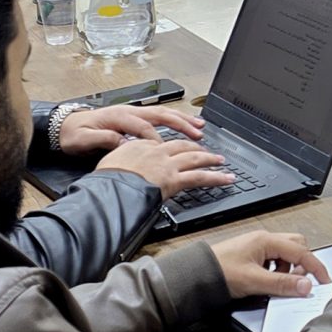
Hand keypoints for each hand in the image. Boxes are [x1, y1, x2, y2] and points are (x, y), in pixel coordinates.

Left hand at [57, 102, 204, 153]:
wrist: (65, 126)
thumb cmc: (74, 134)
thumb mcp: (84, 139)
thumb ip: (103, 140)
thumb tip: (123, 142)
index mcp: (118, 116)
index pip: (143, 127)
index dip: (155, 140)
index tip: (164, 152)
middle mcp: (129, 111)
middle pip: (160, 115)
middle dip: (181, 123)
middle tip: (198, 133)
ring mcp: (133, 112)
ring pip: (163, 113)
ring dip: (183, 119)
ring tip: (200, 126)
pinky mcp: (134, 116)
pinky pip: (159, 116)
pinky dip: (175, 119)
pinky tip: (186, 123)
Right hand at [96, 137, 234, 199]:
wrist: (107, 189)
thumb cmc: (105, 180)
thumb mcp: (109, 162)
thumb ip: (122, 156)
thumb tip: (124, 157)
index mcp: (141, 146)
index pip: (162, 142)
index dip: (173, 145)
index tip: (179, 147)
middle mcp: (157, 152)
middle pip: (182, 146)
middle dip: (196, 147)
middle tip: (206, 150)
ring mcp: (167, 165)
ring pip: (195, 158)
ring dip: (210, 159)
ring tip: (221, 161)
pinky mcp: (174, 179)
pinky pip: (200, 177)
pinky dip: (216, 177)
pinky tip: (226, 178)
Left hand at [209, 231, 331, 300]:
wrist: (194, 275)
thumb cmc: (219, 271)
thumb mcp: (254, 281)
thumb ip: (282, 284)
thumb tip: (306, 286)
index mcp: (267, 241)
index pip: (302, 252)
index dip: (316, 267)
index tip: (325, 280)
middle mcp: (265, 240)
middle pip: (297, 247)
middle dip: (302, 265)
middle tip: (299, 283)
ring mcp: (258, 247)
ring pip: (286, 255)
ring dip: (289, 270)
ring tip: (278, 285)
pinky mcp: (252, 256)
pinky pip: (275, 260)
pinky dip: (278, 272)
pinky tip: (268, 283)